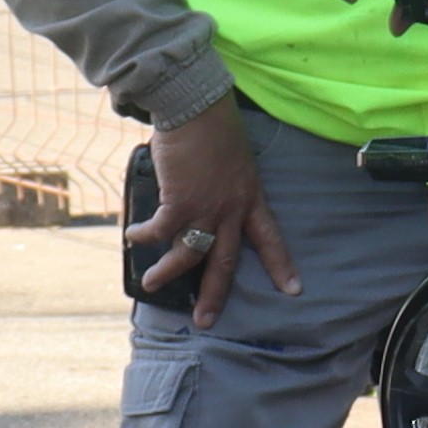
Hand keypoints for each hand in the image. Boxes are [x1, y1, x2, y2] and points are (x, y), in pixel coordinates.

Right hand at [133, 99, 297, 330]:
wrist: (196, 107)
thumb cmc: (213, 127)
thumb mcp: (234, 161)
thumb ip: (224, 186)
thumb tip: (202, 198)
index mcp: (251, 198)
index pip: (271, 238)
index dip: (281, 265)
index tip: (293, 290)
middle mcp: (232, 209)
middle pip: (226, 262)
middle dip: (215, 294)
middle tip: (206, 321)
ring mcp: (207, 208)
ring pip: (189, 254)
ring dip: (168, 273)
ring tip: (152, 285)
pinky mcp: (180, 201)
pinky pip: (161, 230)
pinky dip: (144, 236)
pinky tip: (134, 238)